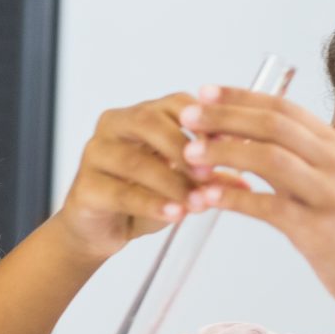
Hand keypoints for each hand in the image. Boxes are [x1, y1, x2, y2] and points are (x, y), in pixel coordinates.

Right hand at [49, 93, 231, 262]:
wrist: (100, 229)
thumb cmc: (141, 196)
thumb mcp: (182, 182)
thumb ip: (210, 175)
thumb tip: (249, 176)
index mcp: (140, 115)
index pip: (175, 104)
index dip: (203, 122)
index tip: (230, 144)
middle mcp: (114, 127)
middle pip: (149, 123)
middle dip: (183, 147)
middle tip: (209, 171)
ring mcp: (94, 155)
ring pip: (134, 161)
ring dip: (171, 182)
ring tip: (198, 202)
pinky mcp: (84, 188)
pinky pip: (121, 193)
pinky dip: (151, 204)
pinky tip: (174, 215)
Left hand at [184, 87, 334, 308]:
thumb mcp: (329, 181)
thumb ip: (291, 159)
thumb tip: (241, 138)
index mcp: (334, 145)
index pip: (281, 108)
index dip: (239, 97)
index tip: (203, 92)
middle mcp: (333, 162)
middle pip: (272, 125)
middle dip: (224, 117)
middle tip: (186, 118)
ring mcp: (328, 194)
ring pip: (269, 158)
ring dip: (224, 153)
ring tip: (189, 156)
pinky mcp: (318, 229)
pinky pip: (269, 206)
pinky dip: (234, 198)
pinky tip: (207, 196)